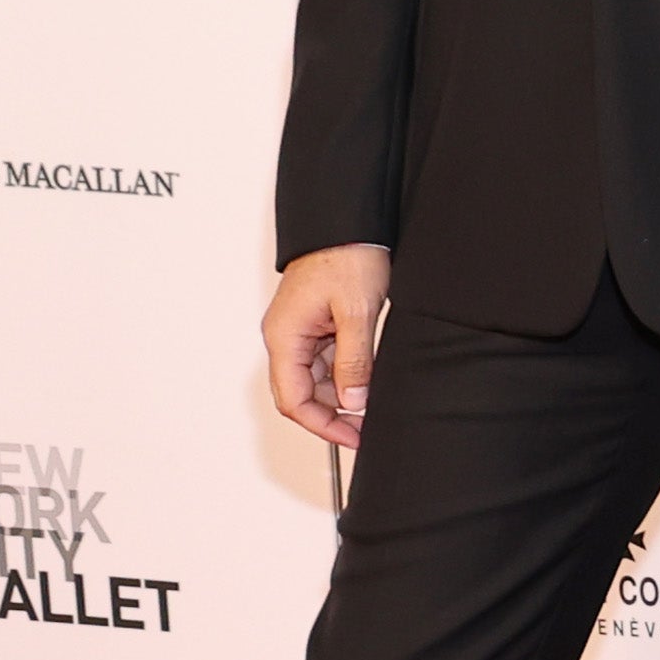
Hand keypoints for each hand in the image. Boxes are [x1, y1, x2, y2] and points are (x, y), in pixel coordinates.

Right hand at [264, 244, 392, 455]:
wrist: (348, 223)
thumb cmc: (347, 255)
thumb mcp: (357, 312)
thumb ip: (354, 359)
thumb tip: (353, 400)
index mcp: (285, 337)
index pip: (293, 400)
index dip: (322, 425)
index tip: (352, 437)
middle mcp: (286, 337)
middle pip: (302, 394)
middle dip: (333, 414)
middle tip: (368, 427)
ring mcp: (300, 332)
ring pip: (316, 380)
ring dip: (342, 394)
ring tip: (374, 403)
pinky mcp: (317, 325)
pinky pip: (327, 361)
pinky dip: (346, 374)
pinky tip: (369, 378)